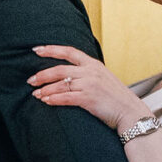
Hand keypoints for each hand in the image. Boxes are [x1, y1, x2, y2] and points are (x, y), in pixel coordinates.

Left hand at [29, 46, 154, 133]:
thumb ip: (88, 73)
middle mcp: (91, 71)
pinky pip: (66, 97)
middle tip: (30, 80)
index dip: (51, 49)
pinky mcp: (89, 98)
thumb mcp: (103, 78)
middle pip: (60, 68)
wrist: (130, 112)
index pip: (68, 51)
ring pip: (60, 84)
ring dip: (45, 89)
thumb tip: (69, 75)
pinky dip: (53, 99)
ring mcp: (90, 84)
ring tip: (35, 94)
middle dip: (42, 74)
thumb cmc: (116, 98)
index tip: (36, 50)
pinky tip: (46, 101)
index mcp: (93, 64)